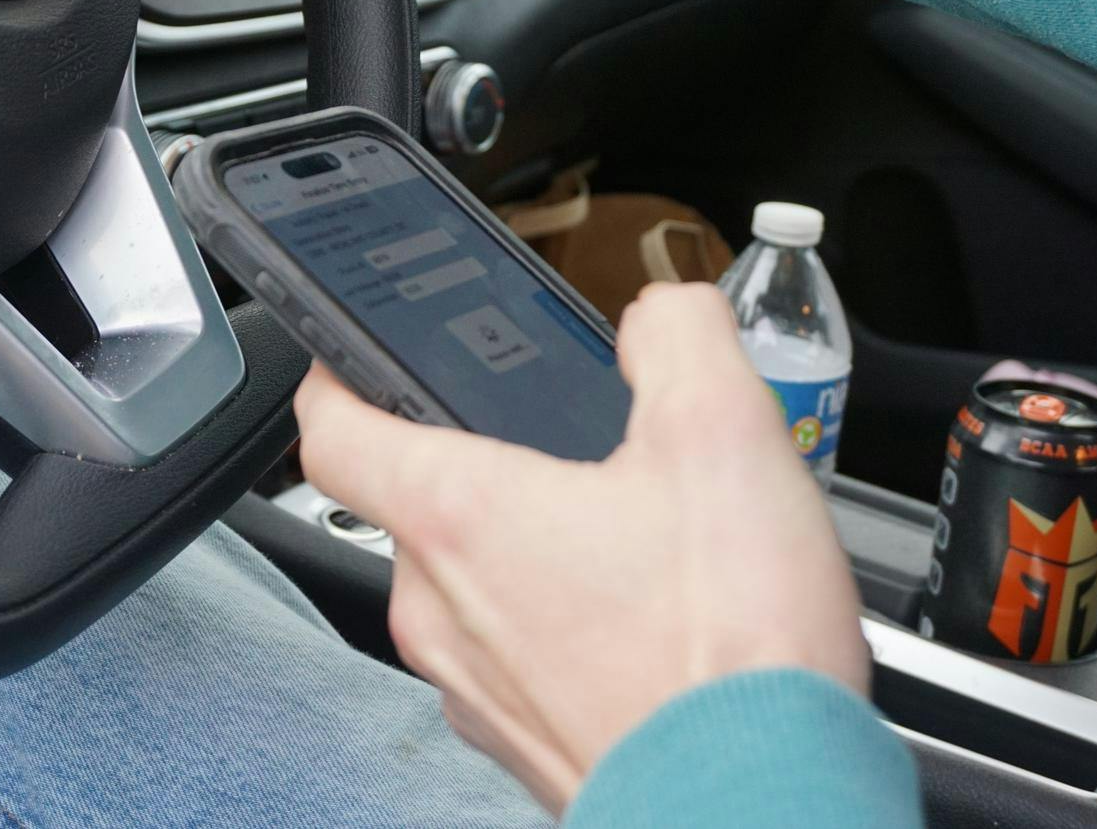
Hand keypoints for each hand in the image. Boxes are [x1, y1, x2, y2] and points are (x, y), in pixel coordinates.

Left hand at [293, 282, 870, 812]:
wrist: (765, 808)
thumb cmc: (728, 649)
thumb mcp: (723, 433)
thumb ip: (678, 337)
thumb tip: (662, 316)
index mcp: (458, 516)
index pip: (332, 428)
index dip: (336, 374)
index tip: (354, 356)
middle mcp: (441, 610)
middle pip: (419, 506)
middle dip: (490, 466)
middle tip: (568, 445)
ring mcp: (477, 689)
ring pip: (474, 588)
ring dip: (535, 551)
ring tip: (635, 538)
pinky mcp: (527, 744)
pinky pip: (520, 659)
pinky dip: (565, 627)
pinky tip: (651, 621)